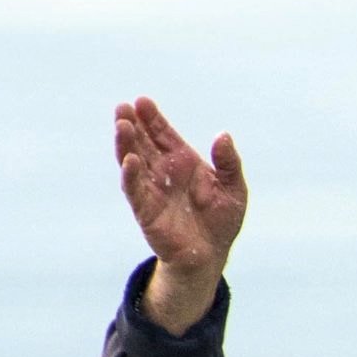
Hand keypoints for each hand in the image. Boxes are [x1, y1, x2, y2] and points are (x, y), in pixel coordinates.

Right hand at [113, 95, 246, 331]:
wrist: (212, 255)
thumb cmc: (221, 221)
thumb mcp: (234, 189)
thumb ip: (230, 163)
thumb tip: (223, 135)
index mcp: (182, 161)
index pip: (162, 134)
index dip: (152, 119)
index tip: (142, 101)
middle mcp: (163, 172)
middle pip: (142, 143)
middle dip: (132, 125)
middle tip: (123, 107)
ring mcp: (152, 189)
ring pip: (133, 162)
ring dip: (126, 144)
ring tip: (121, 124)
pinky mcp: (146, 210)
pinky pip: (135, 190)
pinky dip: (131, 174)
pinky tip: (129, 159)